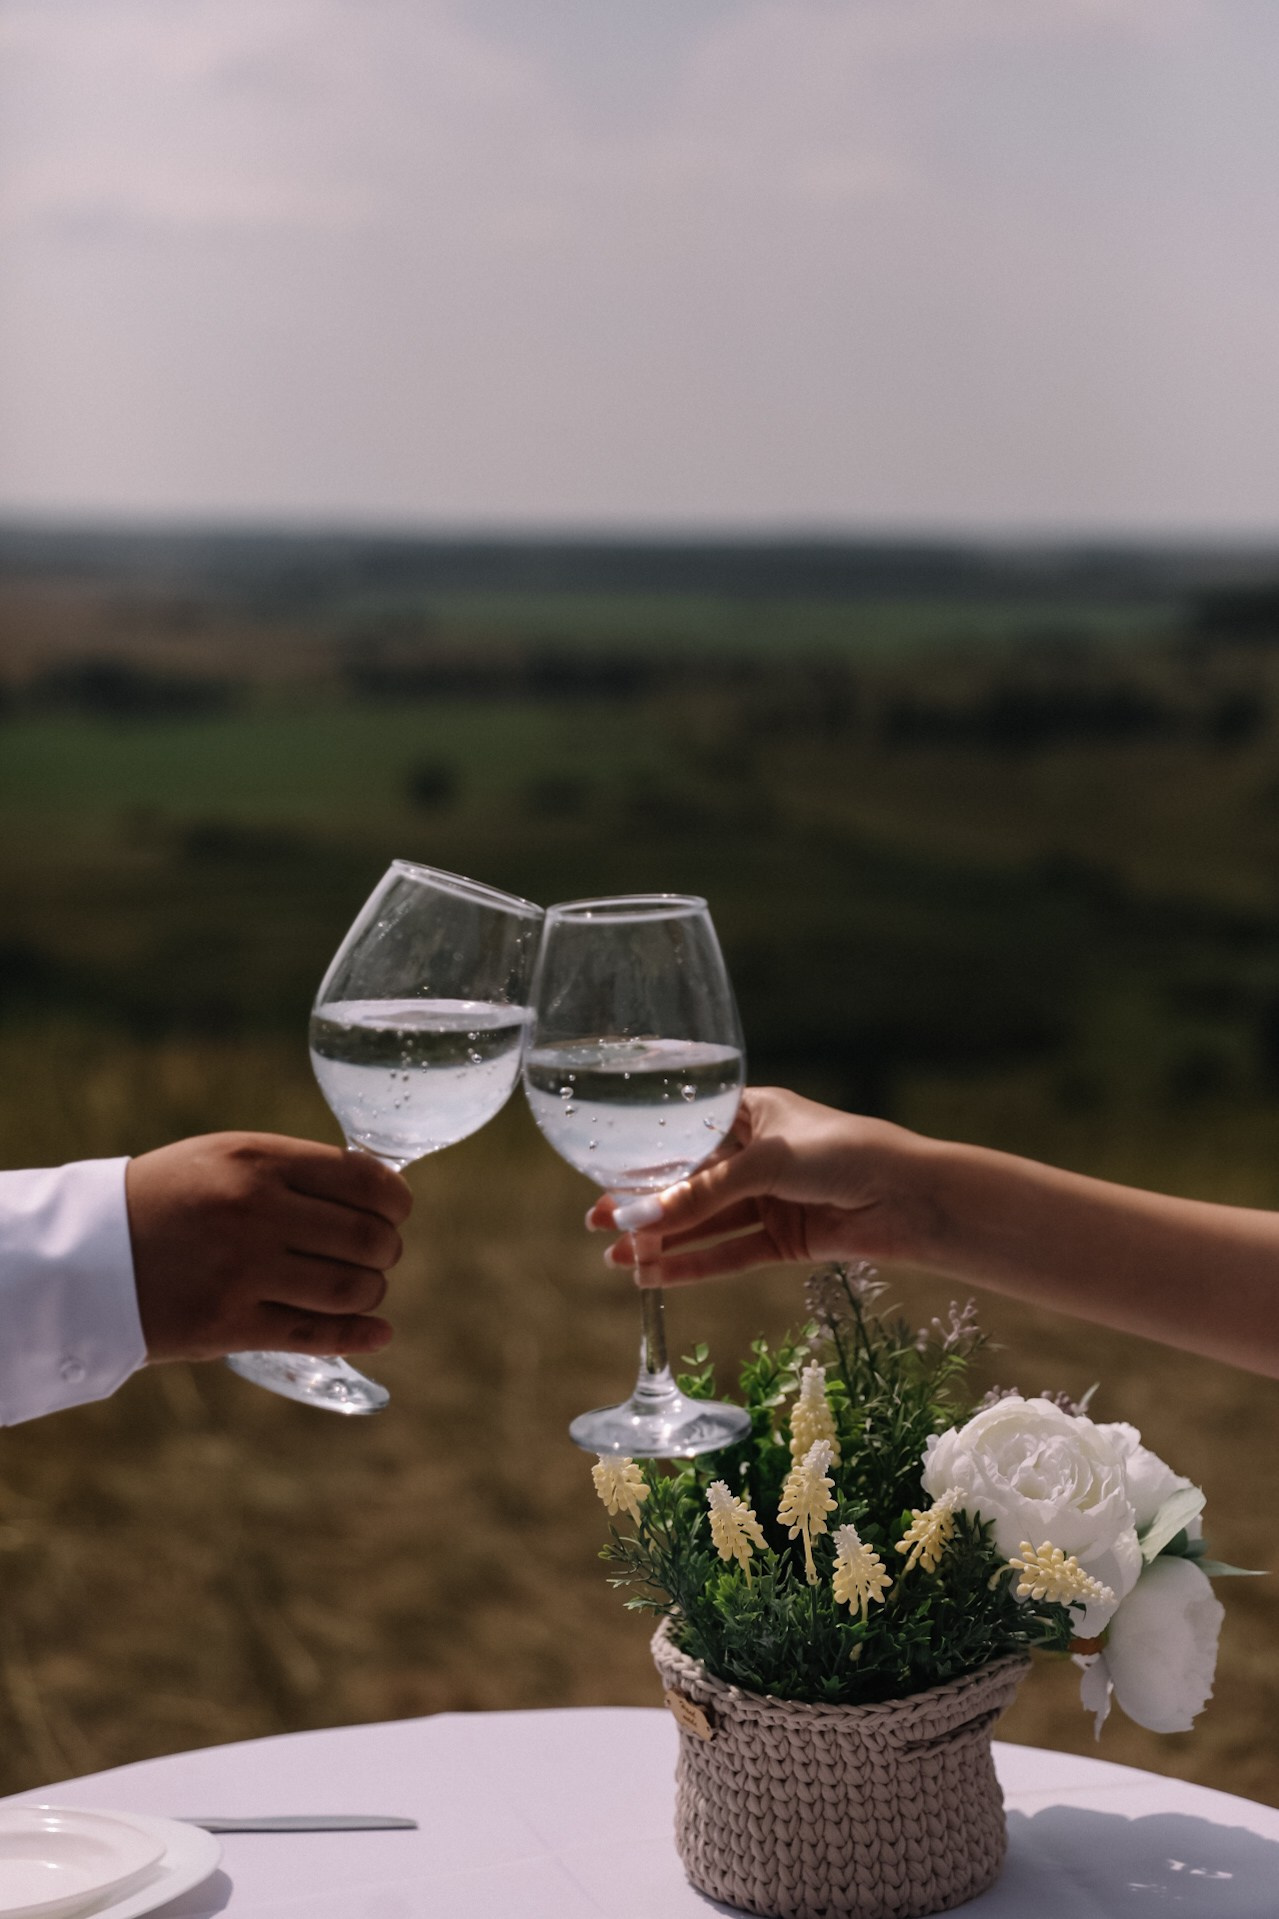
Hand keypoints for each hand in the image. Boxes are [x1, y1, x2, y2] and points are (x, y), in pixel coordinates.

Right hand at [126, 1133, 412, 1360]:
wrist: (86, 1254)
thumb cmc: (168, 1198)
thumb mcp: (226, 1156)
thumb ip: (296, 1170)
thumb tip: (378, 1188)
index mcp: (258, 1161)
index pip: (365, 1180)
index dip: (396, 1201)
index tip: (396, 1211)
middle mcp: (254, 1212)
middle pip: (367, 1238)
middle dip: (386, 1249)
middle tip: (378, 1253)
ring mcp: (242, 1271)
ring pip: (351, 1289)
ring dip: (371, 1291)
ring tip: (362, 1286)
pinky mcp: (228, 1325)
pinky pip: (315, 1334)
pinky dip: (359, 1334)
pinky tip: (378, 1331)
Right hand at [587, 1086, 936, 1285]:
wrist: (910, 1198)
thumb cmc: (845, 1152)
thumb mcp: (766, 1162)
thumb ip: (703, 1193)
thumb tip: (641, 1218)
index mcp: (751, 1113)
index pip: (685, 1133)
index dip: (645, 1157)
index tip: (603, 1176)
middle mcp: (756, 1155)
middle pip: (689, 1183)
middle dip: (645, 1204)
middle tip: (597, 1224)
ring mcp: (769, 1199)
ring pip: (705, 1222)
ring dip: (662, 1240)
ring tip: (617, 1258)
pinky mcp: (784, 1239)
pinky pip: (729, 1253)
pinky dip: (694, 1265)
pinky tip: (656, 1274)